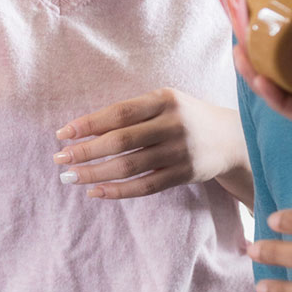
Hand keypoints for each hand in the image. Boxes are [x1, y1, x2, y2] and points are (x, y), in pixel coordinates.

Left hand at [54, 88, 252, 202]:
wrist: (233, 138)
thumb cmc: (184, 118)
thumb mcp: (163, 104)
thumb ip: (130, 114)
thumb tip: (80, 131)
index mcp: (164, 99)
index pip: (119, 112)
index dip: (88, 124)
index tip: (62, 134)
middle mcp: (174, 124)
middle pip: (121, 140)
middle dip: (86, 150)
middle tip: (59, 159)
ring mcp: (181, 151)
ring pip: (130, 166)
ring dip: (95, 173)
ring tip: (70, 177)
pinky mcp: (186, 174)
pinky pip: (146, 186)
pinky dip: (118, 190)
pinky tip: (96, 192)